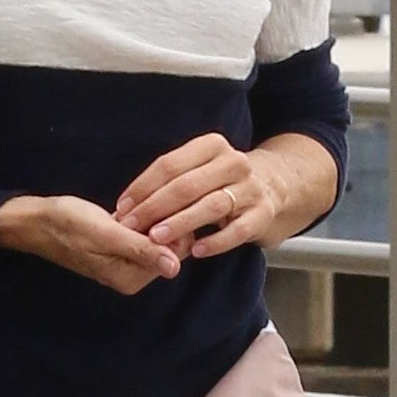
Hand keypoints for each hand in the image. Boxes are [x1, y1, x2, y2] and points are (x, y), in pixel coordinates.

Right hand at [0, 194, 180, 294]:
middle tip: (133, 208)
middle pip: (167, 246)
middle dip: (159, 223)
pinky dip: (137, 219)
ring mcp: (126, 261)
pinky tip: (123, 210)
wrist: (36, 220)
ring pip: (155, 236)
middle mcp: (132, 275)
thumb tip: (176, 268)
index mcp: (131, 278)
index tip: (154, 209)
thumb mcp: (106, 235)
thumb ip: (140, 251)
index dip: (171, 228)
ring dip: (147, 219)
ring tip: (125, 208)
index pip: (174, 254)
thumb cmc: (67, 225)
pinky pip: (141, 233)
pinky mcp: (119, 247)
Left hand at [115, 133, 285, 260]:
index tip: (123, 207)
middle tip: (132, 226)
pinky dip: (216, 241)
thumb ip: (169, 182)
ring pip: (210, 205)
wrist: (273, 186)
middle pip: (187, 185)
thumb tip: (128, 206)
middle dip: (155, 207)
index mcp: (212, 145)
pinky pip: (238, 230)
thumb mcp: (199, 169)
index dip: (143, 186)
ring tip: (156, 238)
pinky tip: (196, 251)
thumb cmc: (221, 181)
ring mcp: (251, 188)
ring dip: (179, 223)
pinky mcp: (263, 214)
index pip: (170, 164)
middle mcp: (234, 162)